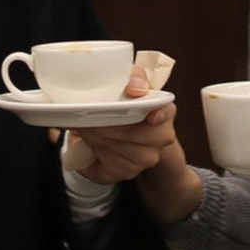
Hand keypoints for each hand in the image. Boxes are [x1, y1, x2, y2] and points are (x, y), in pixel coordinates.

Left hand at [65, 64, 178, 185]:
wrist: (125, 129)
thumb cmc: (126, 101)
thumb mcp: (131, 81)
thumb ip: (134, 76)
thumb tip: (135, 88)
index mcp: (164, 111)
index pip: (166, 112)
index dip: (160, 115)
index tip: (151, 116)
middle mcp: (160, 138)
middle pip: (135, 135)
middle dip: (108, 126)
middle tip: (86, 117)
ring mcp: (146, 159)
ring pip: (119, 153)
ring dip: (97, 140)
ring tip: (82, 128)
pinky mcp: (127, 173)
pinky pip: (107, 168)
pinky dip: (92, 158)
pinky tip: (84, 146)